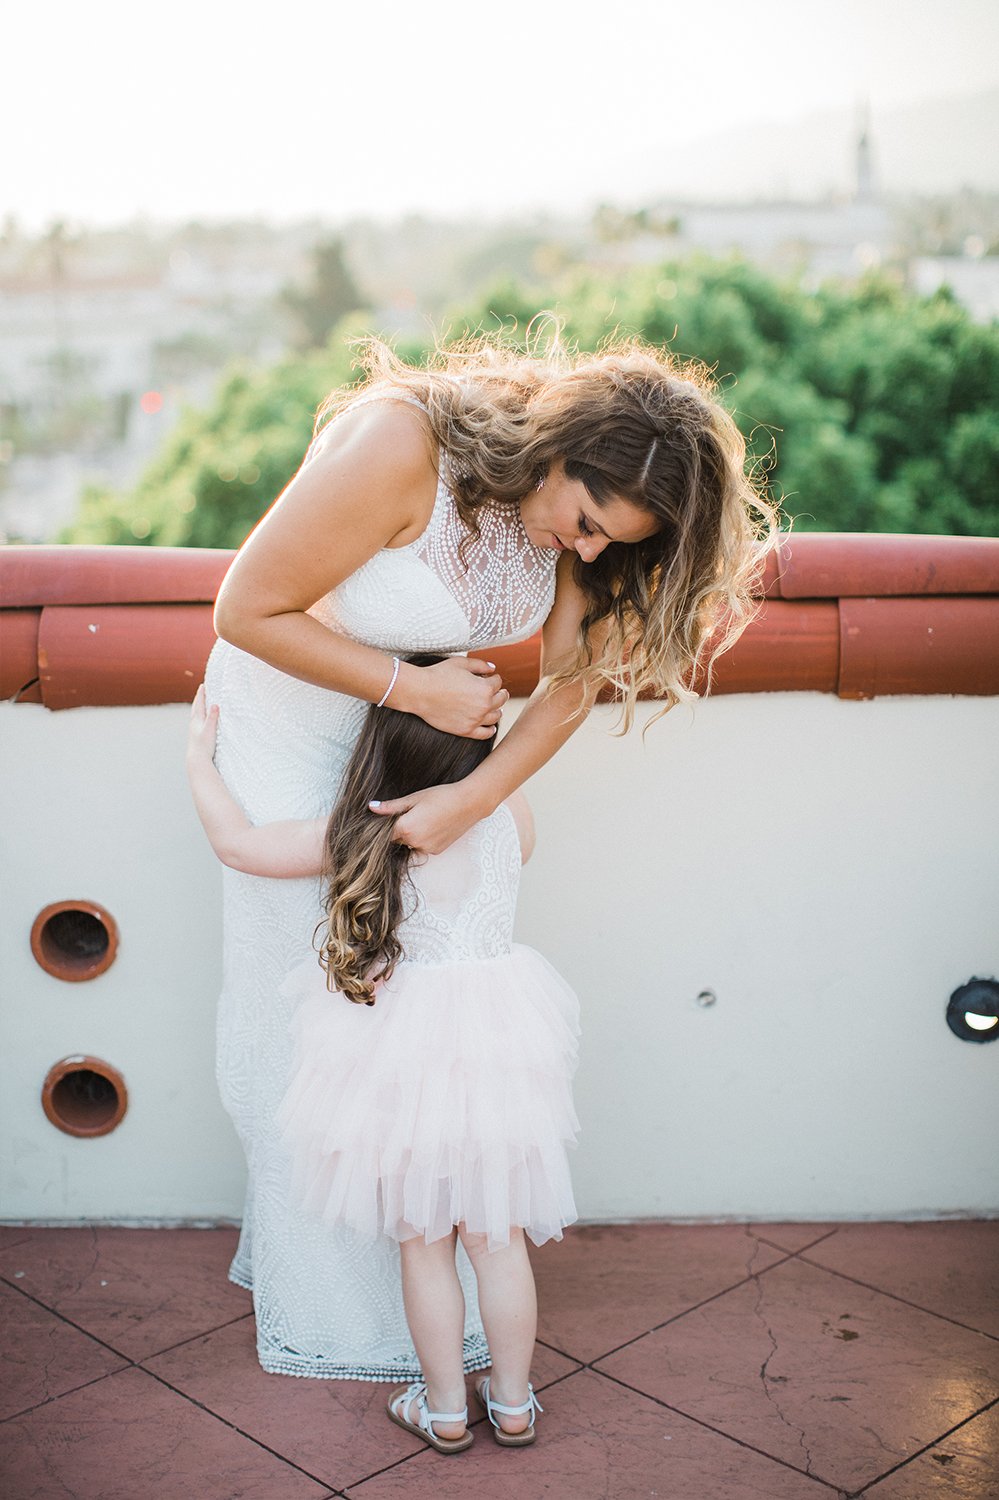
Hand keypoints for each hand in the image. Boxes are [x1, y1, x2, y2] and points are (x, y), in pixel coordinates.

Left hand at [187, 684, 218, 761]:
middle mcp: (194, 723)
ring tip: (201, 702)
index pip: (199, 703)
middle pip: (196, 707)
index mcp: (197, 720)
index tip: (203, 685)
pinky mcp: (196, 735)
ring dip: (198, 706)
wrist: (197, 760)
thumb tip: (215, 704)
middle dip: (199, 698)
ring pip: (195, 714)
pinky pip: (197, 721)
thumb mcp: (210, 730)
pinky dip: (199, 715)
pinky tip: (202, 720)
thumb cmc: (204, 746)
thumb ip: (213, 717)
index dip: (201, 694)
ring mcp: (194, 729)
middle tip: (201, 690)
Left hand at [369, 781, 487, 854]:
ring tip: (426, 817)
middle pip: (397, 839)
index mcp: (406, 828)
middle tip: (412, 812)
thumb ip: (391, 806)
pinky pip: (422, 846)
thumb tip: (371, 807)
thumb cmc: (441, 796)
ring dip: (411, 834)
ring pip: (409, 843)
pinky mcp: (436, 851)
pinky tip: (433, 825)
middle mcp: (414, 842)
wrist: (469, 803)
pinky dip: (423, 838)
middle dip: (399, 828)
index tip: (390, 816)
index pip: (384, 833)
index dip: (384, 825)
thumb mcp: (414, 798)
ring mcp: (426, 848)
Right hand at [401, 656, 508, 738]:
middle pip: (500, 699)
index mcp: (485, 687)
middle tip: (498, 692)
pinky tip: (490, 726)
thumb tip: (492, 669)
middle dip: (500, 693)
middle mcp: (484, 705)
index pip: (498, 682)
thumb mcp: (461, 663)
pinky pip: (485, 733)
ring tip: (495, 708)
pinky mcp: (466, 730)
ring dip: (497, 710)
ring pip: (495, 716)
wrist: (420, 692)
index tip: (489, 678)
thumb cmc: (438, 675)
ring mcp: (476, 719)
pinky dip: (490, 729)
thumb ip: (480, 664)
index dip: (493, 678)